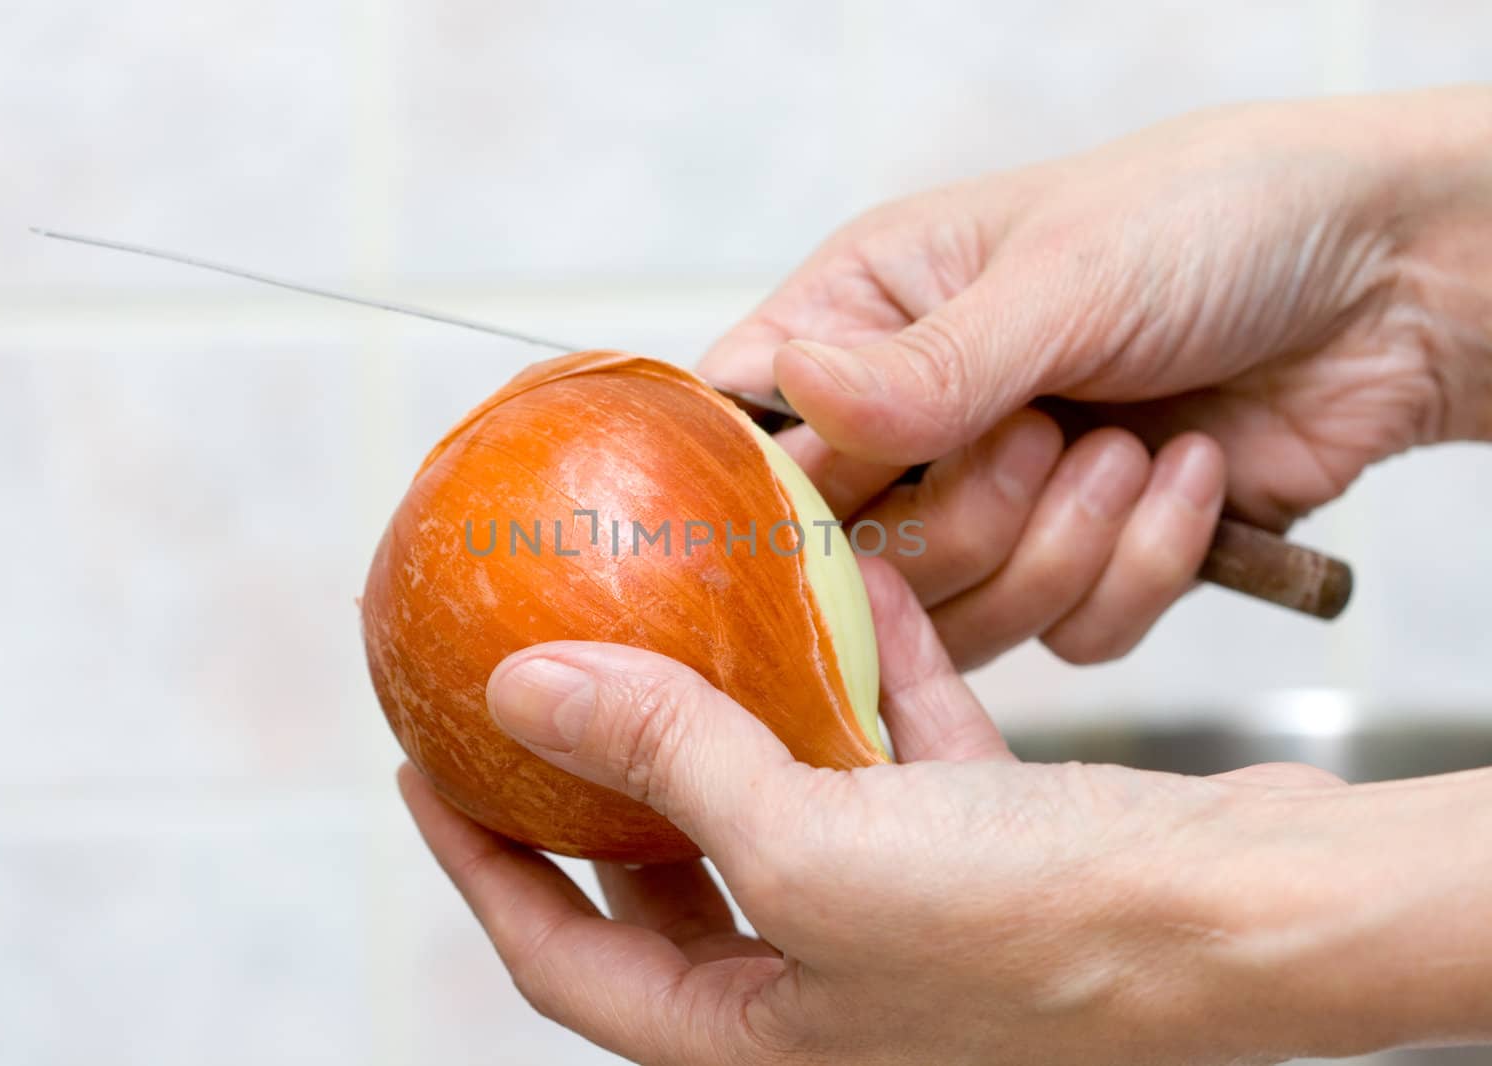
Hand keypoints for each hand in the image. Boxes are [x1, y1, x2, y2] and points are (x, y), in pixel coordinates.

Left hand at [400, 559, 1491, 1063]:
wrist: (1245, 915)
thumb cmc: (1041, 934)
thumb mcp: (813, 851)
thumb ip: (666, 761)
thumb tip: (530, 687)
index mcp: (751, 1030)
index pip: (562, 955)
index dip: (478, 865)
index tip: (425, 768)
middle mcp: (818, 980)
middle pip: (661, 881)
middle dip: (594, 789)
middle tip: (534, 691)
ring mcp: (902, 910)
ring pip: (782, 799)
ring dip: (736, 713)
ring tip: (676, 627)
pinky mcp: (981, 841)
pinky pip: (896, 747)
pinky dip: (870, 674)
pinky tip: (848, 591)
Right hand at [701, 87, 1491, 668]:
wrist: (1387, 284)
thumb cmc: (1215, 221)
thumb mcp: (1064, 275)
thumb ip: (929, 365)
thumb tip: (796, 392)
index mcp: (868, 315)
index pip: (750, 425)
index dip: (773, 487)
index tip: (836, 503)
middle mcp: (913, 418)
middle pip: (850, 552)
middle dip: (961, 514)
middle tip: (1043, 432)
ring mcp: (994, 500)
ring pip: (956, 616)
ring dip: (1060, 543)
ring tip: (1131, 447)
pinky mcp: (1081, 565)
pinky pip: (1067, 636)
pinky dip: (1138, 568)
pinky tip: (1190, 474)